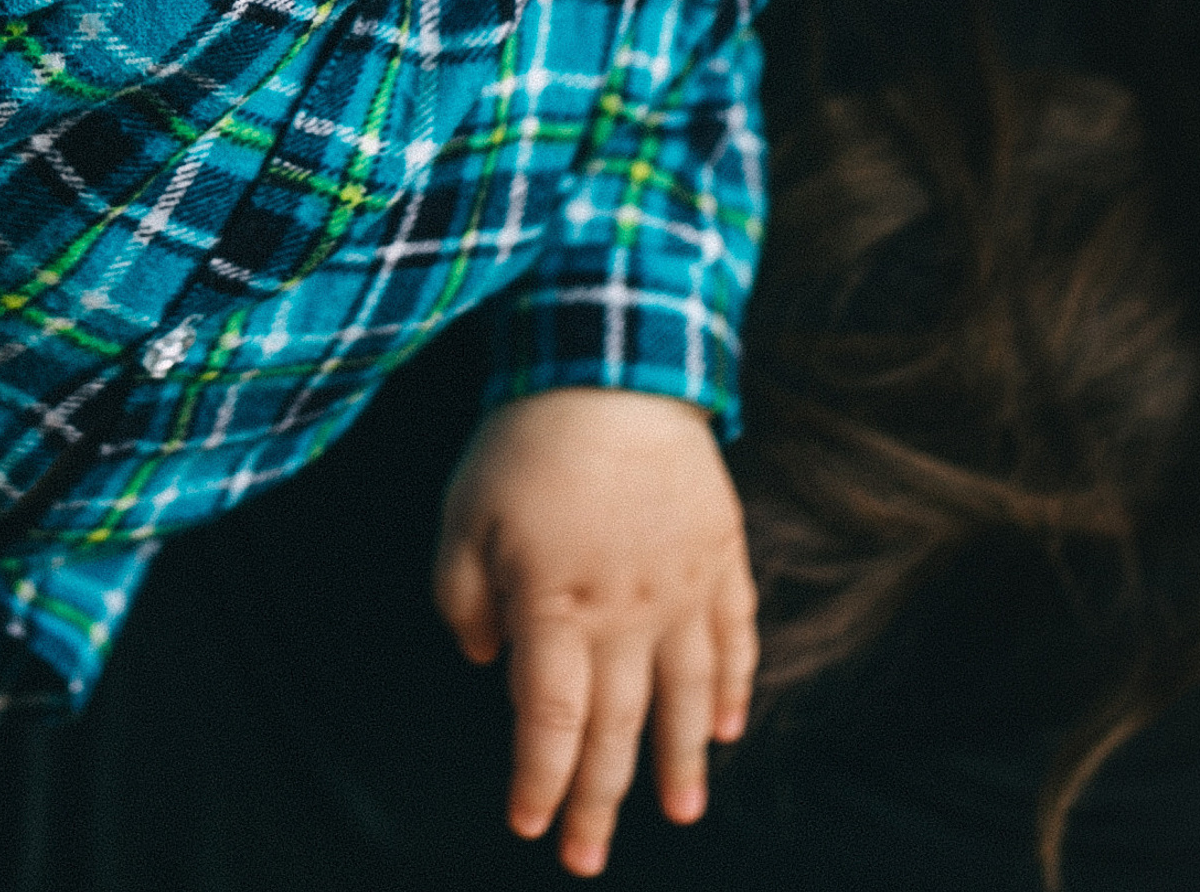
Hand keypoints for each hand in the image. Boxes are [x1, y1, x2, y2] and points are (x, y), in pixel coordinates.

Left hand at [435, 388, 757, 876]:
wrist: (617, 358)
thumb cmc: (528, 438)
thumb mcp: (463, 513)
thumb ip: (462, 598)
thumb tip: (486, 661)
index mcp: (557, 604)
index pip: (551, 721)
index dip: (540, 780)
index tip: (527, 824)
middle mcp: (628, 610)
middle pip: (619, 728)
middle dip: (601, 801)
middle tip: (588, 858)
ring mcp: (684, 585)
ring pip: (688, 697)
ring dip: (681, 763)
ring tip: (679, 813)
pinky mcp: (722, 552)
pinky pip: (736, 636)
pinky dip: (736, 688)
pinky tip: (729, 728)